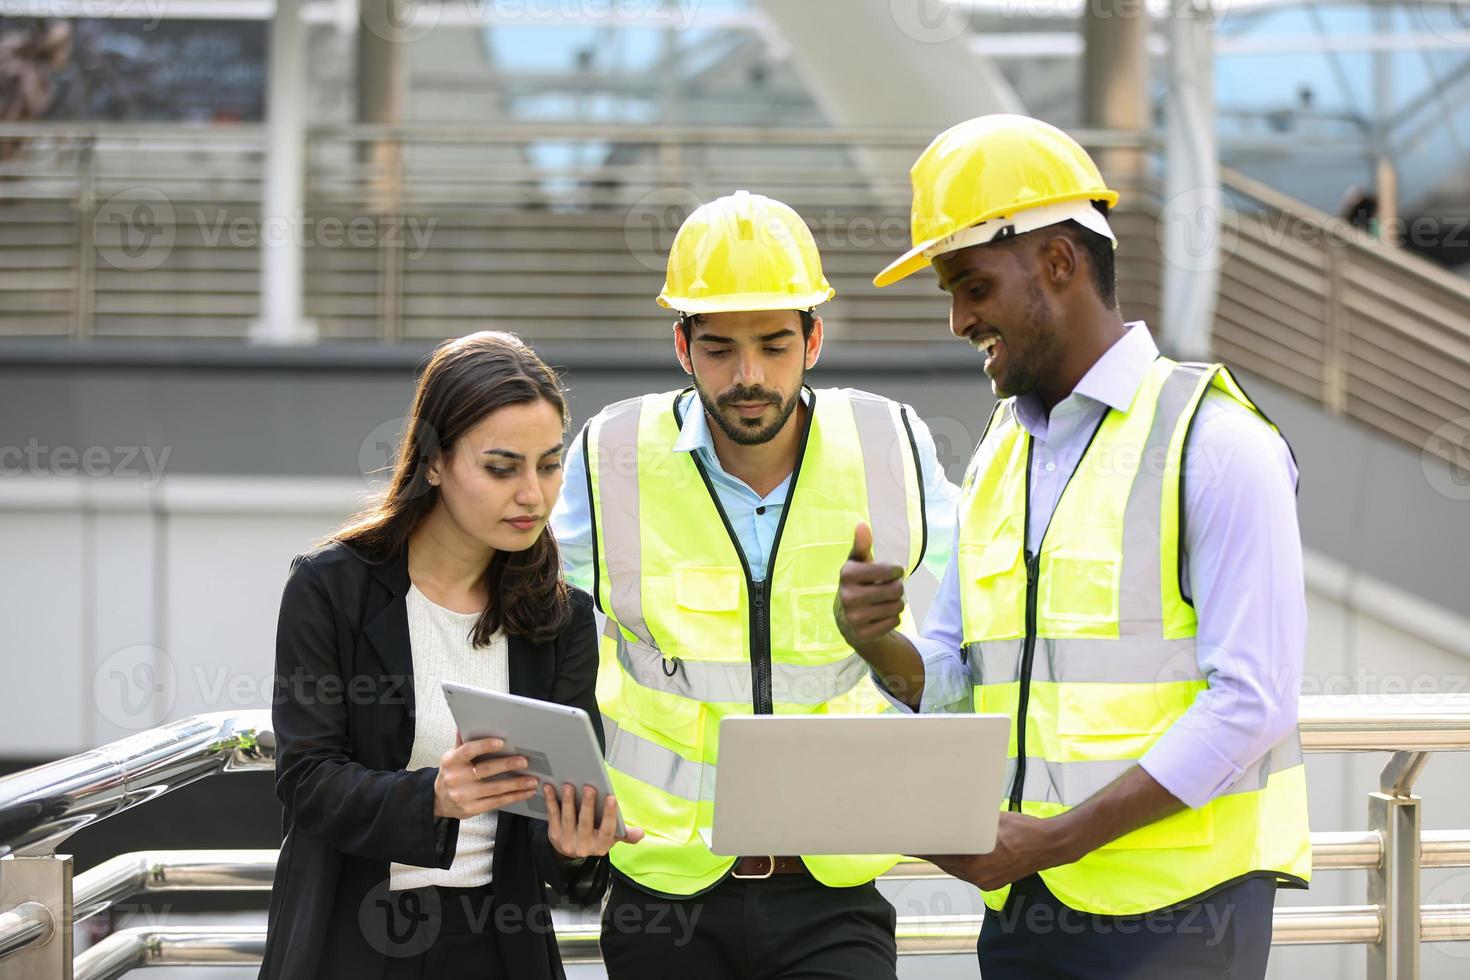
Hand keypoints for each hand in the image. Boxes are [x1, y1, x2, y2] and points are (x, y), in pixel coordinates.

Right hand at [433, 732, 539, 819]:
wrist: (439, 801)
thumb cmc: (451, 773)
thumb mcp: (452, 756)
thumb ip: (463, 742)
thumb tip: (467, 724)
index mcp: (452, 761)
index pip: (468, 751)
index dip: (484, 746)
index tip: (501, 742)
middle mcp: (456, 778)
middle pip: (485, 770)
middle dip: (507, 765)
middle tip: (525, 761)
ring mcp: (464, 795)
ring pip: (495, 788)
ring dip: (516, 784)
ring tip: (532, 780)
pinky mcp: (472, 809)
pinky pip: (497, 802)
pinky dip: (513, 797)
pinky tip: (525, 793)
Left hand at [544, 783, 644, 857]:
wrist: (571, 853)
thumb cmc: (595, 838)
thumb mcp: (612, 839)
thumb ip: (625, 834)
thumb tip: (640, 833)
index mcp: (601, 845)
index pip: (607, 830)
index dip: (609, 814)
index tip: (611, 798)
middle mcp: (584, 846)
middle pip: (585, 824)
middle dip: (588, 805)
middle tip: (589, 788)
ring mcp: (567, 841)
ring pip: (568, 819)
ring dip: (568, 801)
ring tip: (568, 785)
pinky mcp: (554, 835)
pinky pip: (553, 816)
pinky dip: (551, 801)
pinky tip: (550, 788)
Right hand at [835, 521, 906, 648]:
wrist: (846, 620)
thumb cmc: (857, 584)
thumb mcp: (857, 563)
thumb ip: (861, 545)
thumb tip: (861, 524)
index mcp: (847, 574)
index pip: (890, 570)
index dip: (897, 571)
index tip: (894, 572)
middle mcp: (848, 596)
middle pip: (896, 590)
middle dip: (897, 589)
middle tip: (889, 590)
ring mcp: (854, 617)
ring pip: (897, 607)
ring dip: (896, 604)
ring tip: (884, 603)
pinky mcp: (862, 634)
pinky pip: (894, 622)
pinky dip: (892, 619)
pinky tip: (880, 616)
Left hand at [920, 812, 1080, 890]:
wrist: (1049, 845)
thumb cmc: (1024, 830)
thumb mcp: (991, 819)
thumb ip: (969, 820)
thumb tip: (950, 813)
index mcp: (977, 861)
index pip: (941, 855)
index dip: (923, 847)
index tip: (909, 841)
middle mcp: (979, 876)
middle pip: (945, 863)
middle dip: (932, 851)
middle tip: (917, 838)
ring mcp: (986, 882)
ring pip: (955, 869)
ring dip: (945, 857)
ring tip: (932, 844)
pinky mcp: (992, 883)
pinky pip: (968, 873)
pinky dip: (959, 862)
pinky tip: (954, 852)